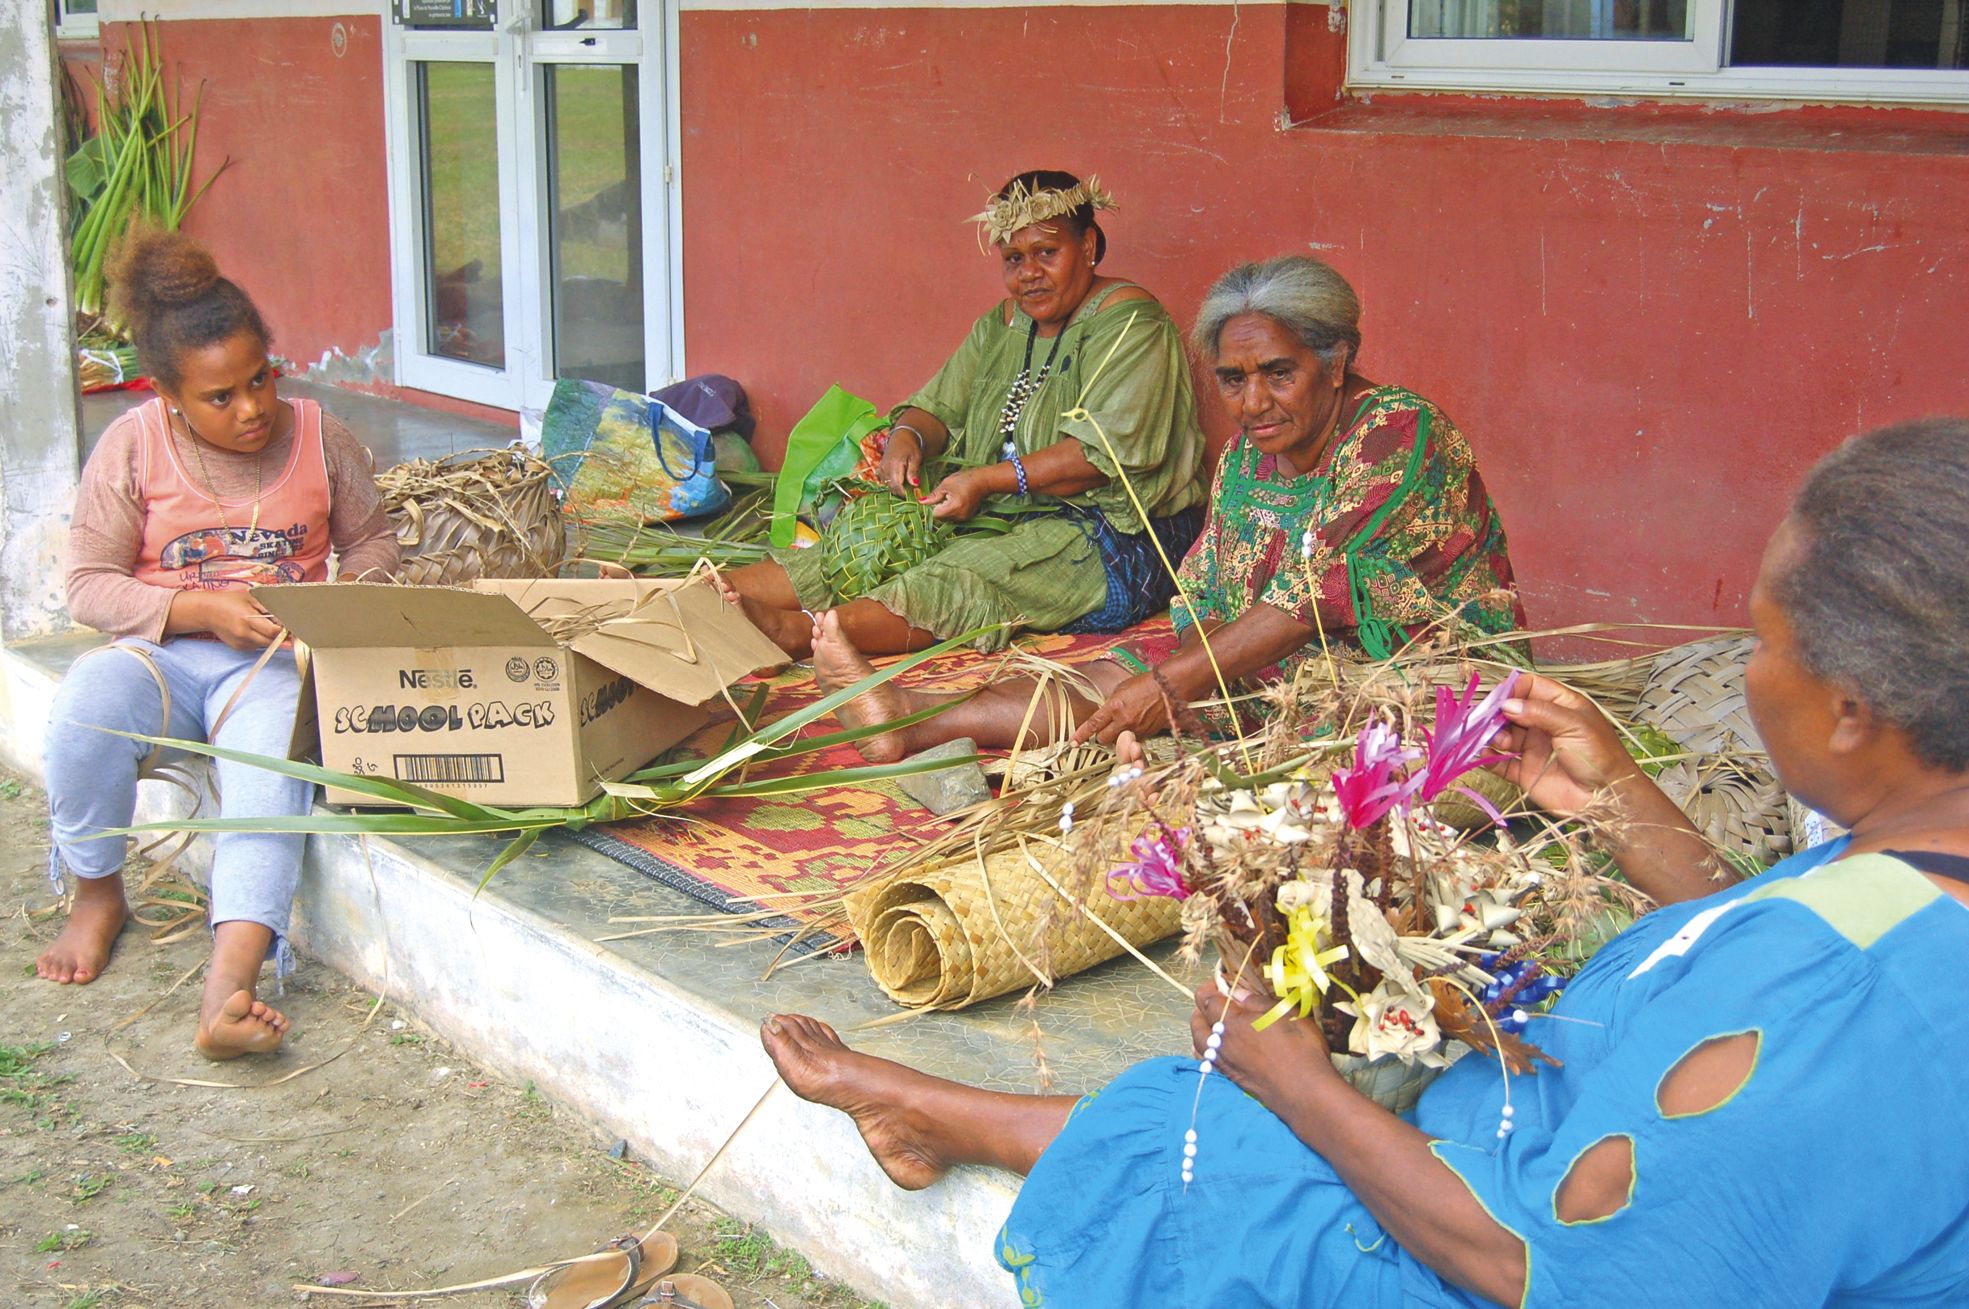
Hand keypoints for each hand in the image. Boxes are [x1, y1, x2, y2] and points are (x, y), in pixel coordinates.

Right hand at [182, 589, 284, 650]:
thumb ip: (267, 607)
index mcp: (247, 619)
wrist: (207, 611)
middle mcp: (244, 634)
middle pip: (271, 641)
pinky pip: (256, 646)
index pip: (273, 631)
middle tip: (283, 627)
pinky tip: (254, 630)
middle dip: (279, 635)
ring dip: (269, 637)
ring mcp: (240, 642)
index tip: (291, 626)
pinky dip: (260, 639)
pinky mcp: (238, 647)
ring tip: (264, 625)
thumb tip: (284, 618)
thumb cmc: (230, 600)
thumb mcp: (250, 598)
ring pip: (265, 644)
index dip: (284, 630)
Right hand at [880, 427, 923, 497]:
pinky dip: (893, 484)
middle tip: (912, 492)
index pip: (897, 486)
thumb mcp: (916, 458)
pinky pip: (885, 482)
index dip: (905, 493)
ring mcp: (881, 469)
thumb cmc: (911, 448)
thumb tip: (915, 484)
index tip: (914, 495)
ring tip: (907, 486)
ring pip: (889, 486)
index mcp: (894, 465)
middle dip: (902, 492)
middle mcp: (885, 468)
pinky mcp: (880, 470)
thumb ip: (913, 471)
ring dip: (898, 488)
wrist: (901, 438)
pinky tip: (900, 481)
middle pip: (892, 488)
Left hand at [921, 468, 991, 521]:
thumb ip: (933, 496)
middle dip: (939, 508)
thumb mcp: (946, 484)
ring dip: (945, 510)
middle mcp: (959, 516)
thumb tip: (921, 502)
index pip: (935, 514)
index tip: (937, 497)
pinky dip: (952, 511)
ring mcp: (964, 518)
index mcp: (954, 507)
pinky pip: (954, 517)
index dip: (933, 506)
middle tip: (945, 495)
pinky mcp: (967, 518)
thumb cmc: (964, 479)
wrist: (984, 481)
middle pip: (941, 518)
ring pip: (947, 518)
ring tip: (952, 497)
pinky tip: (957, 500)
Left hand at [1071, 671, 1186, 744]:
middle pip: (1103, 739)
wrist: (1169, 687)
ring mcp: (1136, 729)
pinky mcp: (1147, 734)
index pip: (1093, 724)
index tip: (1073, 742)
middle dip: (1102, 736)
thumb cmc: (1145, 683)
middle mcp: (1124, 721)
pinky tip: (1138, 723)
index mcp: (1115, 706)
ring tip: (1125, 723)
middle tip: (1105, 729)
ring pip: (1118, 742)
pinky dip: (1132, 735)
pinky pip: (1133, 739)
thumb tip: (1103, 715)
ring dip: (1117, 736)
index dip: (1081, 735)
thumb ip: (1110, 704)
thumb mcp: (1121, 689)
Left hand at [1189, 977, 1336, 1111]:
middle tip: (1216, 1000)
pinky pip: (1207, 1060)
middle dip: (1201, 1007)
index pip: (1206, 999)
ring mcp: (1224, 1063)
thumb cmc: (1301, 1048)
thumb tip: (1237, 992)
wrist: (1305, 1093)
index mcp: (1232, 1022)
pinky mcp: (1231, 1078)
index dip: (1210, 987)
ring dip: (1201, 1028)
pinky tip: (1216, 1047)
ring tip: (1211, 1022)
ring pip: (1198, 1042)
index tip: (1221, 983)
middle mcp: (1222, 1043)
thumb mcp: (1285, 1014)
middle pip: (1197, 1021)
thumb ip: (1257, 1002)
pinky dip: (1205, 1050)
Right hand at [1486, 672, 1644, 818]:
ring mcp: (1533, 748)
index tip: (1501, 700)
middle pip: (1511, 710)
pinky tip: (1484, 756)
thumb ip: (1539, 712)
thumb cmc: (1600, 756)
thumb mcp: (1574, 725)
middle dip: (1497, 714)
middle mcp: (1543, 724)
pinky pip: (1500, 763)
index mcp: (1560, 706)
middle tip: (1487, 721)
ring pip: (1503, 735)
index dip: (1513, 690)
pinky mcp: (1525, 772)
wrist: (1607, 798)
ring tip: (1499, 742)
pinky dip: (1488, 758)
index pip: (1530, 687)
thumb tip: (1507, 705)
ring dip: (1493, 735)